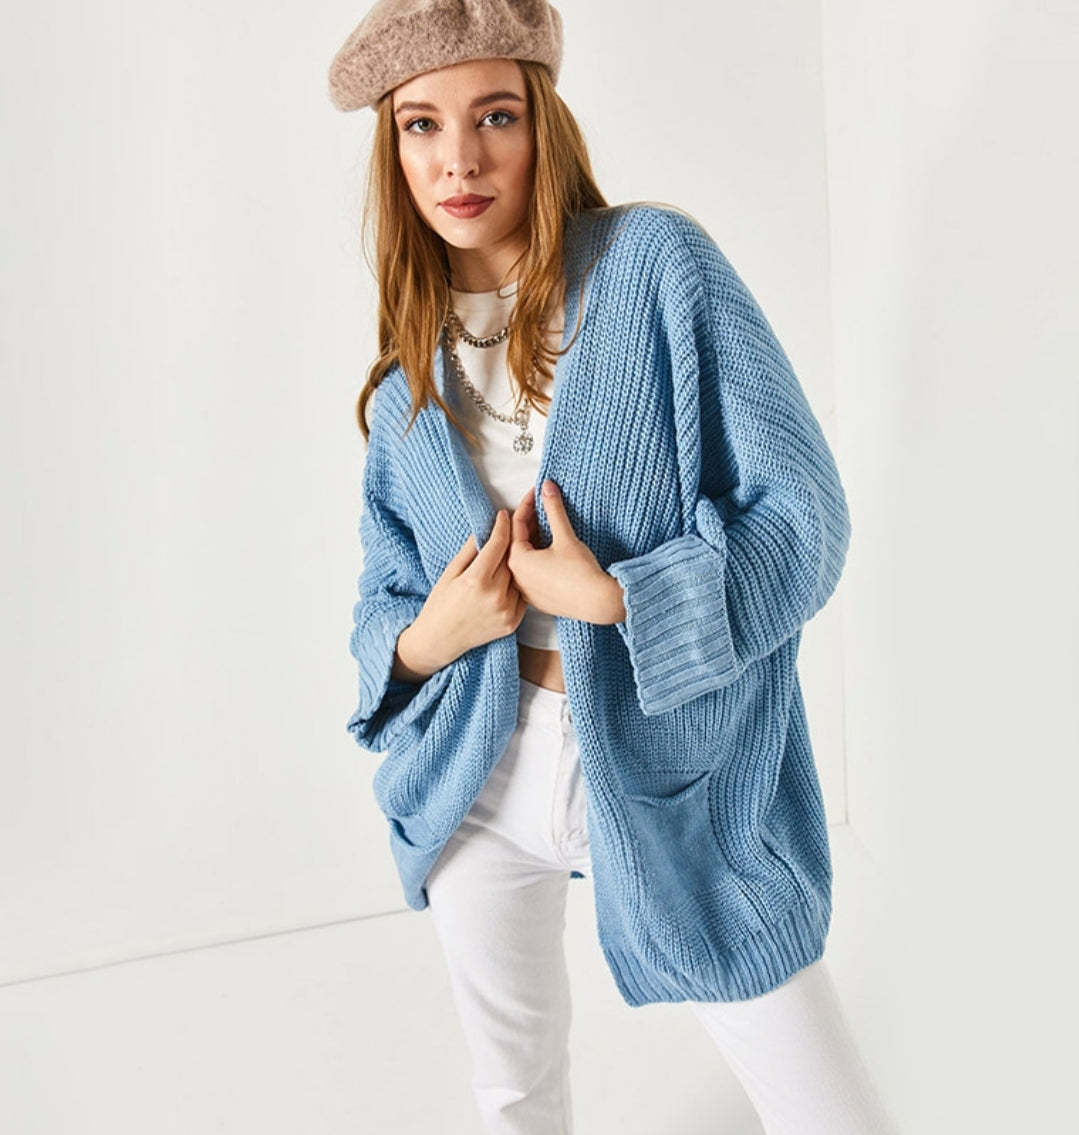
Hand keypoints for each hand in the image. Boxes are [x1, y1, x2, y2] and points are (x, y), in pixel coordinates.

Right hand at [392, 510, 525, 681]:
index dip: (503, 525)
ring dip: (522, 561)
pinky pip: (522, 596)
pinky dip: (521, 584)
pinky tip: (521, 573)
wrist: (441, 639)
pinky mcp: (513, 623)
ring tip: (524, 545)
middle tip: (520, 521)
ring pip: (520, 577)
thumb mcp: (450, 572)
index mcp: (476, 580)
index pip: (497, 544)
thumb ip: (470, 549)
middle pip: (512, 559)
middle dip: (515, 539)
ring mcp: (506, 611)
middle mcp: (494, 596)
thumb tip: (485, 527)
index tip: (504, 514)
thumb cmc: (441, 603)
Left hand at [508, 480, 626, 623]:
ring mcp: (526, 591)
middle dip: (529, 522)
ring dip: (532, 540)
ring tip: (546, 524)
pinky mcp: (538, 599)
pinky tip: (549, 550)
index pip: (516, 525)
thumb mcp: (565, 536)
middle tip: (541, 506)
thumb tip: (547, 487)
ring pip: (524, 558)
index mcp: (517, 561)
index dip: (527, 505)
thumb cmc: (580, 572)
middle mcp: (516, 578)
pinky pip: (531, 573)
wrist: (598, 603)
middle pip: (517, 542)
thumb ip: (553, 509)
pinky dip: (536, 558)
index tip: (537, 493)